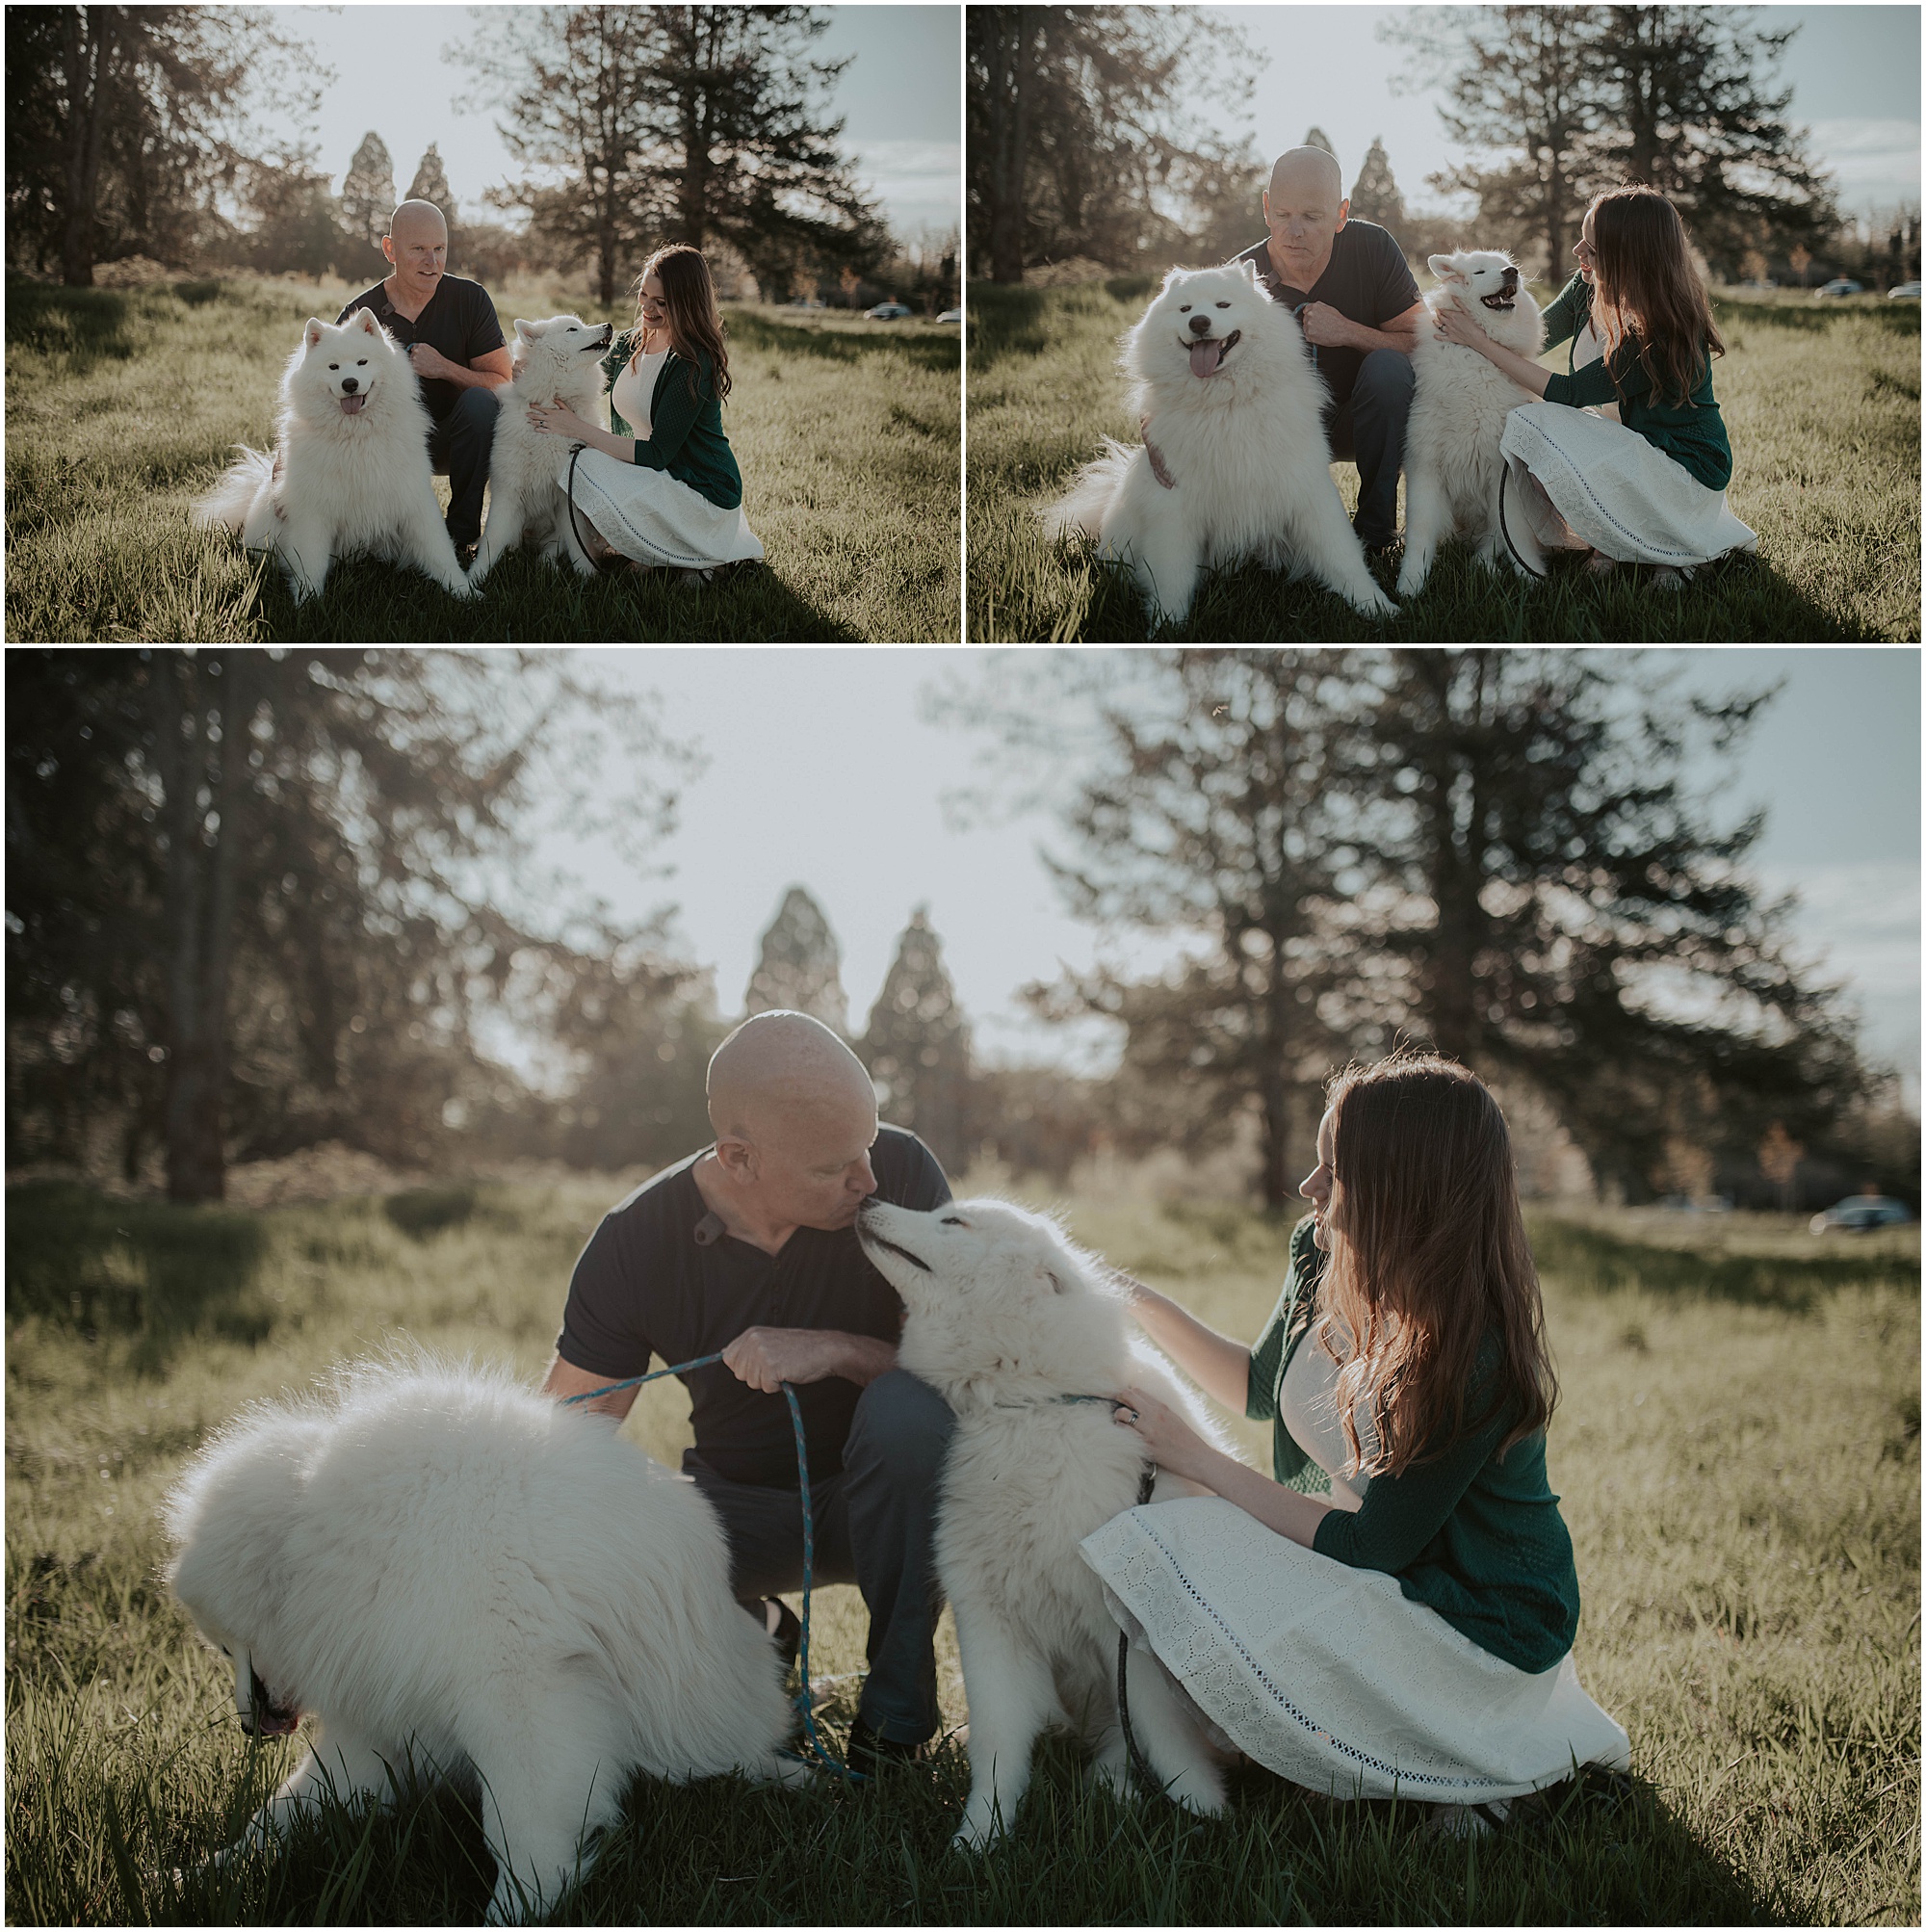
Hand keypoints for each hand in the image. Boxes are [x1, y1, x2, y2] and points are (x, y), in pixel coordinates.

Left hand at [405, 341, 456, 381]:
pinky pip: (413, 368)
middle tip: (424, 363)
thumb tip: (414, 349)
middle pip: (412, 355)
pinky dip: (417, 370)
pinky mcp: (415, 367)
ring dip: (416, 365)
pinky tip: (423, 369)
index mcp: (420, 346)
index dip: (416, 354)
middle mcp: (416, 351)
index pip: (413, 348)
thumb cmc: (438, 360)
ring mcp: (414, 359)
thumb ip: (421, 348)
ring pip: (412, 362)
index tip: (419, 357)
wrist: (442, 368)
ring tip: (425, 366)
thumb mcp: (430, 349)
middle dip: (416, 359)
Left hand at [527, 401, 593, 440]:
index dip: (534, 406)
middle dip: (530, 414)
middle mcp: (550, 418)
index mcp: (552, 412)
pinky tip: (536, 429)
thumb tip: (554, 398)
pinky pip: (543, 431)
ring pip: (538, 423)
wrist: (576, 428)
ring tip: (530, 421)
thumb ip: (559, 403)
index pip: (541, 408)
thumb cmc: (572, 418)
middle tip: (526, 414)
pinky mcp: (552, 431)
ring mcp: (550, 425)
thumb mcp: (566, 409)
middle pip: (537, 416)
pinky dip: (538, 429)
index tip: (529, 405)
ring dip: (533, 422)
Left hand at [722, 1326, 851, 1392]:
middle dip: (756, 1375)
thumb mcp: (769, 1340)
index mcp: (751, 1333)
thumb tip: (723, 1354)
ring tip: (784, 1367)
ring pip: (752, 1382)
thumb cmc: (800, 1348)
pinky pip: (767, 1388)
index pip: (728, 1358)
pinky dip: (778, 1386)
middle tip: (776, 1365)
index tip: (761, 1363)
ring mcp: (762, 1353)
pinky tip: (789, 1373)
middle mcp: (753, 1340)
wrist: (825, 1349)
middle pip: (739, 1373)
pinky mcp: (771, 1367)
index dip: (743, 1367)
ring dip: (768, 1381)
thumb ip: (747, 1347)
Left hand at [1111, 1385, 1219, 1484]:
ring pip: (1121, 1414)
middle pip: (1127, 1396)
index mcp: (1161, 1407)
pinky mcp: (1146, 1445)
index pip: (1137, 1392)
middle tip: (1118, 1409)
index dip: (1127, 1395)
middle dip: (1119, 1400)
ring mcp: (1149, 1429)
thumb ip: (1157, 1410)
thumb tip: (1140, 1404)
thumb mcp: (1173, 1418)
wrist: (1198, 1458)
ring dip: (1118, 1419)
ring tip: (1121, 1425)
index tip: (1124, 1401)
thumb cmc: (1186, 1440)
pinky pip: (1125, 1433)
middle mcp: (1154, 1415)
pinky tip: (1125, 1438)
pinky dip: (1121, 1433)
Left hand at [1295, 302, 1353, 348]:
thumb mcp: (1329, 308)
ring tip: (1321, 330)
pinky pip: (1307, 336)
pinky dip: (1312, 337)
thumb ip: (1319, 306)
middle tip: (1320, 325)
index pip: (1305, 310)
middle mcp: (1310, 316)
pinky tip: (1320, 335)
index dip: (1309, 314)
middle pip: (1305, 320)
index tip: (1312, 318)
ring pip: (1305, 328)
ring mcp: (1309, 326)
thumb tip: (1313, 306)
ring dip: (1311, 330)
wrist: (1343, 331)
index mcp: (1314, 307)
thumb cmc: (1338, 321)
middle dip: (1310, 323)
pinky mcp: (1310, 335)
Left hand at [1430, 302, 1488, 352]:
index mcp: (1453, 315)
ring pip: (1439, 326)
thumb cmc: (1472, 322)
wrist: (1475, 335)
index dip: (1441, 309)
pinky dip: (1437, 337)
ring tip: (1434, 321)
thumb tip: (1453, 296)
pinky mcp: (1450, 338)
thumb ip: (1459, 303)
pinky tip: (1434, 336)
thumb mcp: (1466, 311)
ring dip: (1436, 323)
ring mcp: (1449, 331)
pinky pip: (1442, 338)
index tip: (1439, 308)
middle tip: (1436, 312)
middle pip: (1440, 317)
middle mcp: (1449, 323)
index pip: (1444, 311)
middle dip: (1438, 314)